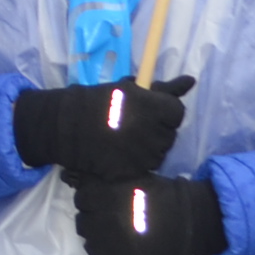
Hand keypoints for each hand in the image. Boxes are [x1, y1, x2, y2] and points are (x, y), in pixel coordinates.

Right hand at [11, 78, 187, 181]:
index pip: (176, 112)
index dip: (164, 112)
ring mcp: (145, 156)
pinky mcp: (133, 172)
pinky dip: (136, 161)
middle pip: (169, 134)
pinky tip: (119, 152)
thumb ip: (162, 89)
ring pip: (159, 152)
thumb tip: (191, 81)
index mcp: (155, 108)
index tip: (148, 110)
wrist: (64, 127)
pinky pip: (145, 167)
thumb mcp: (129, 88)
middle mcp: (155, 133)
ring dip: (148, 146)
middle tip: (133, 124)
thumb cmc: (96, 101)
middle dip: (156, 128)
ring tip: (124, 138)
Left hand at [70, 170, 227, 254]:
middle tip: (103, 220)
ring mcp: (113, 247)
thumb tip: (95, 182)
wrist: (189, 219)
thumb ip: (112, 182)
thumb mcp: (135, 178)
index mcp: (105, 198)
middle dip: (91, 220)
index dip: (88, 200)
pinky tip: (127, 251)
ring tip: (112, 238)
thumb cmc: (164, 194)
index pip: (81, 200)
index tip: (96, 202)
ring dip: (99, 241)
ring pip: (92, 247)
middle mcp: (103, 223)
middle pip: (82, 224)